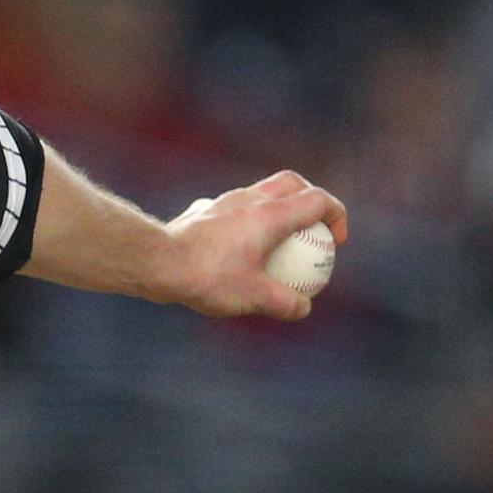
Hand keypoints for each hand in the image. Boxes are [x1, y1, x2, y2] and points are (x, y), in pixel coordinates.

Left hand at [160, 172, 347, 322]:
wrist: (156, 261)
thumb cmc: (207, 277)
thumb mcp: (252, 297)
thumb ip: (284, 302)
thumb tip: (302, 308)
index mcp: (271, 214)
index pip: (317, 200)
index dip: (336, 215)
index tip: (336, 241)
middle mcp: (250, 199)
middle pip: (292, 183)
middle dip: (311, 199)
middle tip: (315, 227)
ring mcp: (225, 201)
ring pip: (261, 192)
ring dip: (278, 208)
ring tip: (280, 241)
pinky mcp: (204, 211)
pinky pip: (236, 208)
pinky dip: (249, 221)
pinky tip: (241, 248)